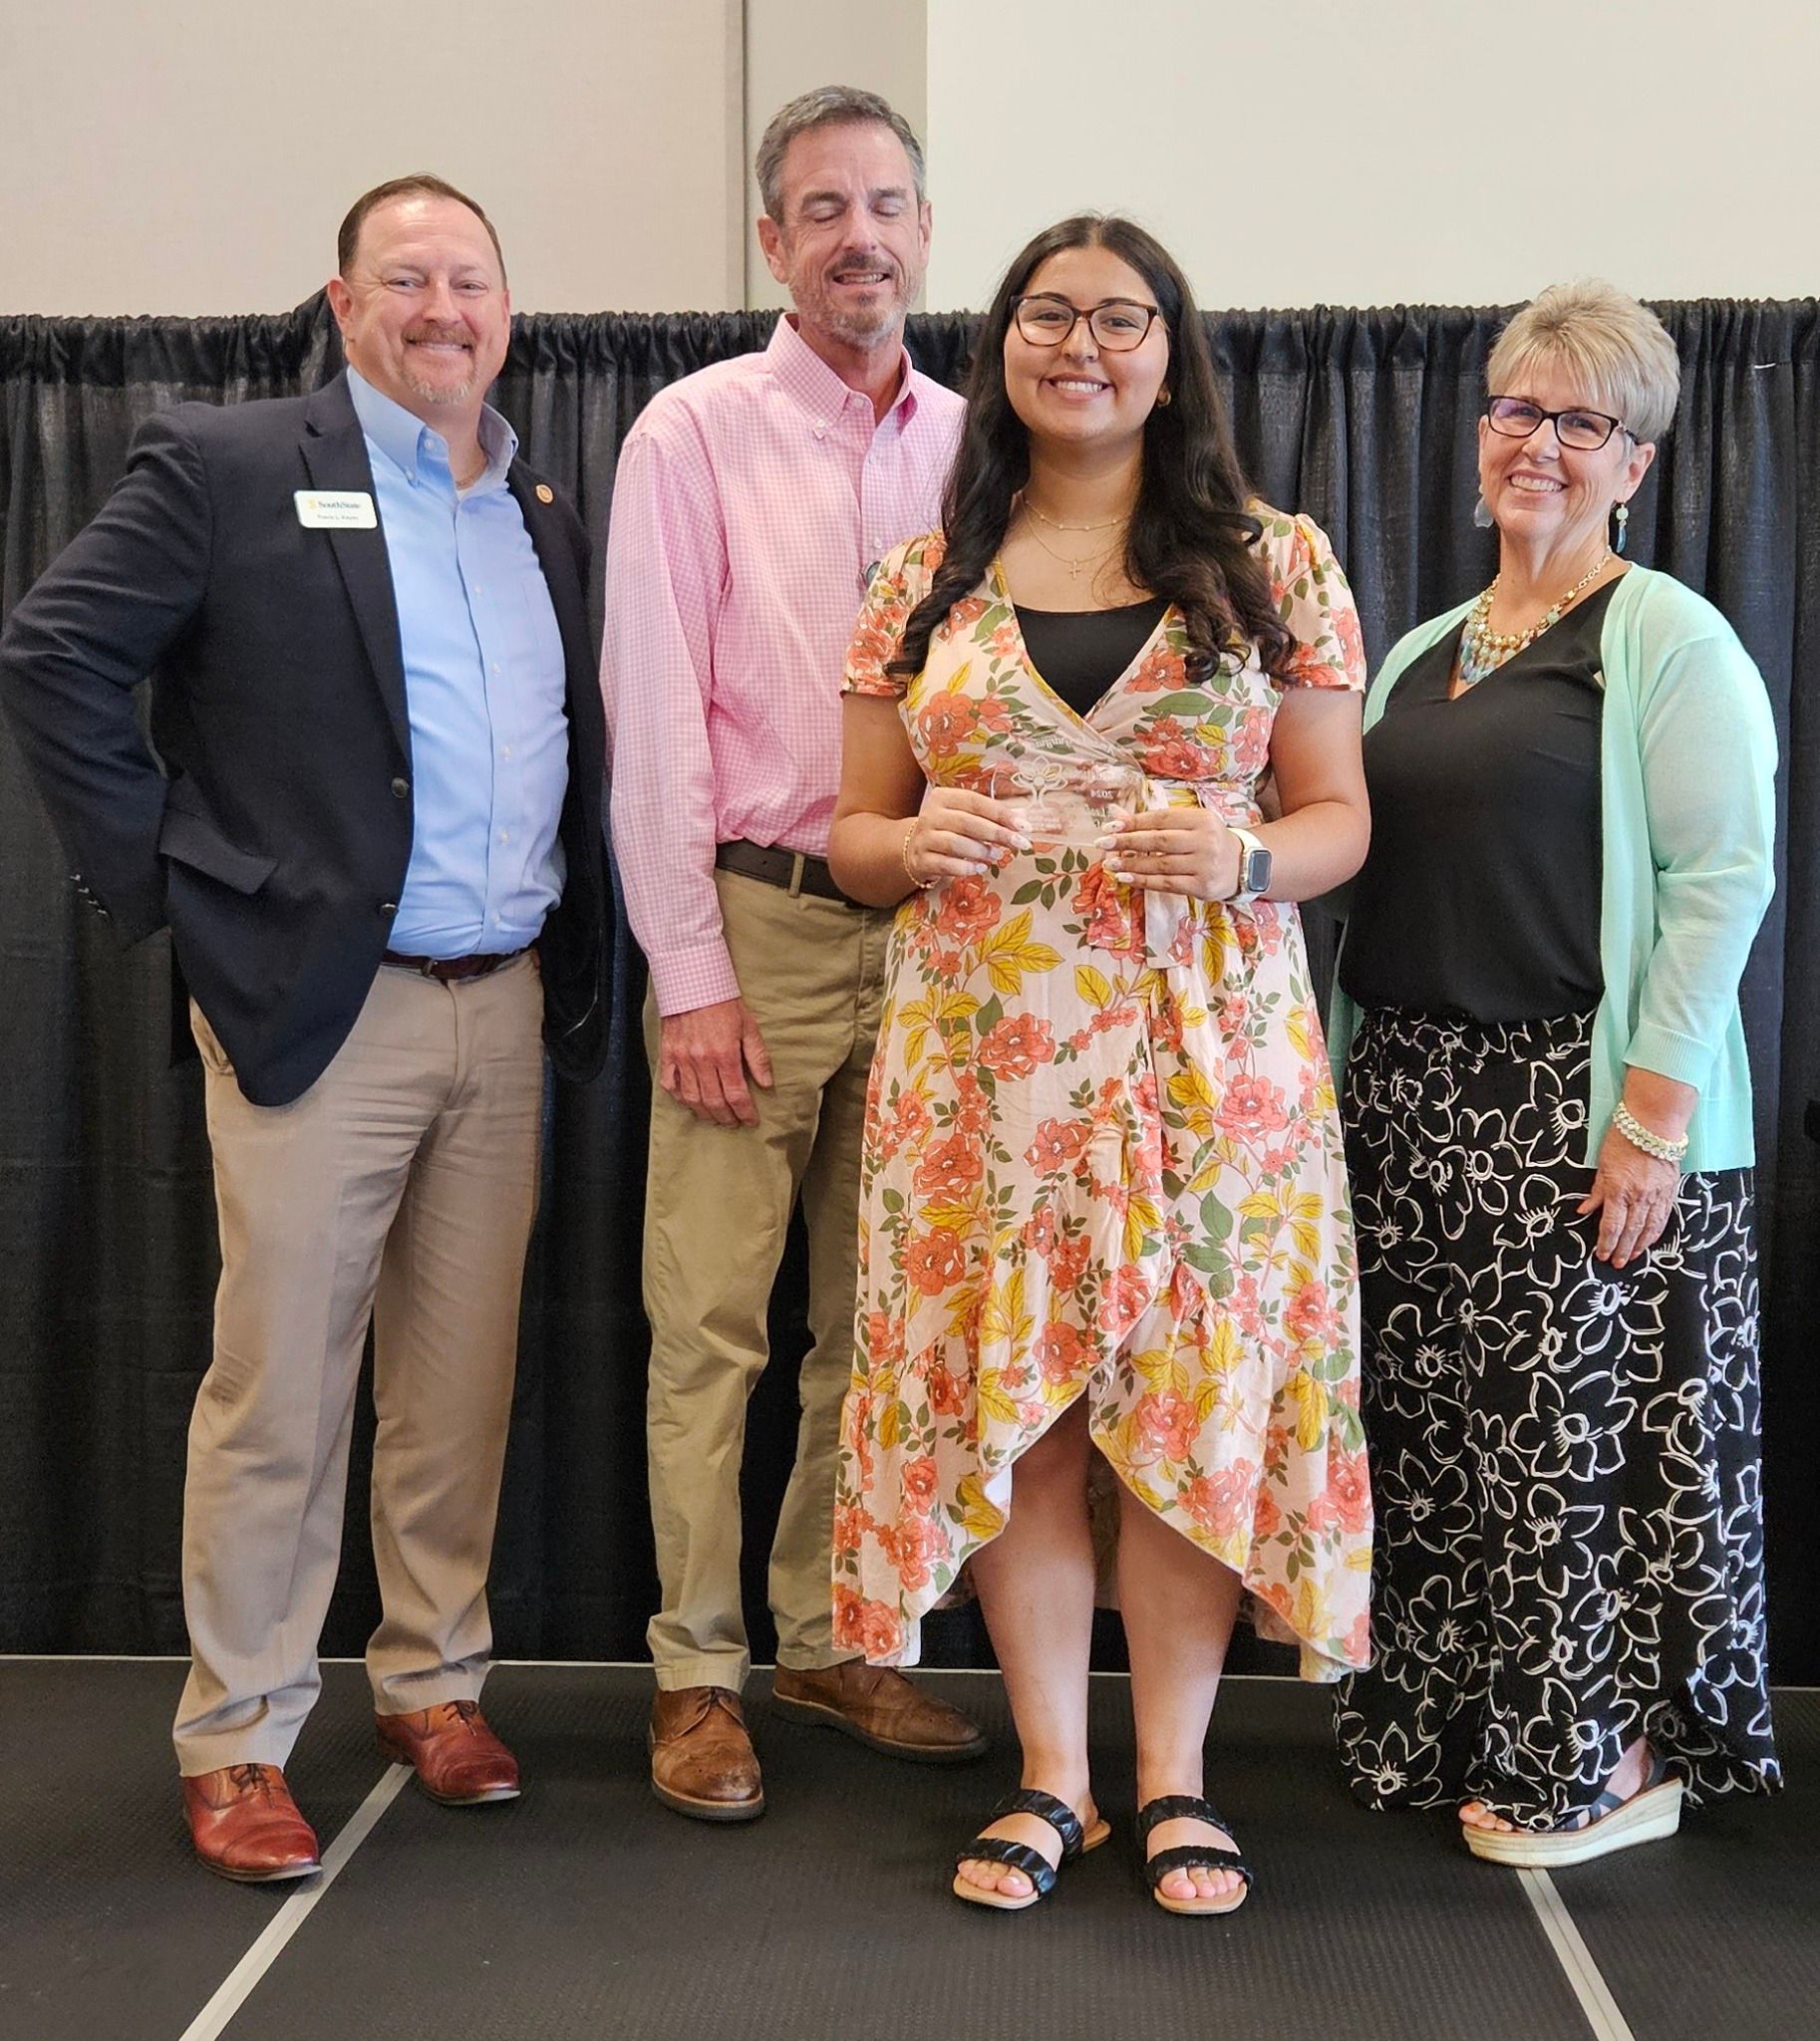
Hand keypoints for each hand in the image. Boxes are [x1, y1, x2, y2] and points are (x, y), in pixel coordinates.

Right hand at [657, 998, 771, 1126]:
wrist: (693, 982)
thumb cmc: (723, 1002)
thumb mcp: (748, 1026)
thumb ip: (757, 1057)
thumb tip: (766, 1083)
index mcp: (724, 1054)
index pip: (736, 1094)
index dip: (745, 1112)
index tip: (751, 1120)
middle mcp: (701, 1061)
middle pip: (714, 1101)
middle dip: (726, 1117)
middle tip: (734, 1123)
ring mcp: (682, 1059)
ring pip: (692, 1098)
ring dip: (705, 1113)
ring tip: (715, 1118)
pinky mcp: (668, 1053)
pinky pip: (670, 1084)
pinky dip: (680, 1097)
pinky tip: (689, 1102)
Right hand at [903, 788, 1029, 886]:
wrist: (914, 848)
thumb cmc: (948, 829)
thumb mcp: (967, 817)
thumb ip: (992, 815)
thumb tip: (1023, 816)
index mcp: (944, 797)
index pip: (976, 802)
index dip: (1001, 813)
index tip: (1023, 826)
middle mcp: (931, 814)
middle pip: (967, 822)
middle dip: (996, 833)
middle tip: (1019, 843)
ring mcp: (923, 838)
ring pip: (954, 843)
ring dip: (980, 851)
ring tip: (997, 856)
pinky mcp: (920, 860)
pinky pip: (944, 864)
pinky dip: (964, 868)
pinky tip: (979, 869)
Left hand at [1105, 806, 1243, 899]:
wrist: (1243, 865)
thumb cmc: (1208, 841)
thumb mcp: (1188, 825)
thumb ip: (1154, 821)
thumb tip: (1115, 814)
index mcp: (1202, 819)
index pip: (1162, 819)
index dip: (1134, 822)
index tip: (1110, 826)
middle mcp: (1205, 840)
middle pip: (1160, 841)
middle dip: (1128, 842)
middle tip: (1104, 843)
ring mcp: (1205, 865)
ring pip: (1161, 864)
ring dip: (1131, 864)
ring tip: (1109, 864)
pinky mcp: (1202, 886)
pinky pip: (1167, 884)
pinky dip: (1144, 881)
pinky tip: (1126, 878)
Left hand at [1578, 1121, 1680, 1267]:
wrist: (1654, 1125)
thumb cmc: (1623, 1140)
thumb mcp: (1602, 1165)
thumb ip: (1596, 1191)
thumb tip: (1584, 1211)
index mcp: (1618, 1190)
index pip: (1611, 1225)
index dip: (1605, 1243)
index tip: (1600, 1254)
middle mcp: (1639, 1196)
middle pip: (1630, 1231)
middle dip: (1621, 1250)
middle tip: (1615, 1263)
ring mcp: (1657, 1195)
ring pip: (1648, 1228)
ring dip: (1639, 1246)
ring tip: (1631, 1257)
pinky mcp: (1670, 1191)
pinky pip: (1663, 1218)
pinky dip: (1655, 1232)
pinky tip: (1649, 1241)